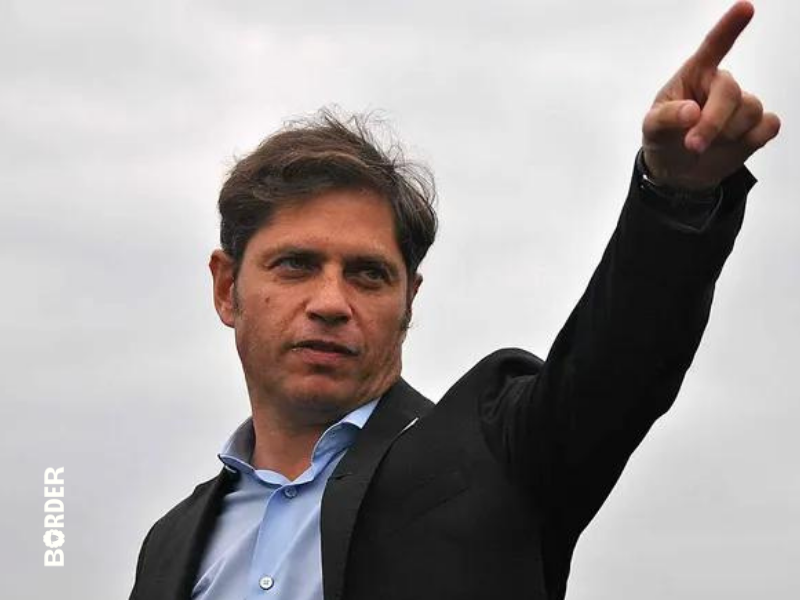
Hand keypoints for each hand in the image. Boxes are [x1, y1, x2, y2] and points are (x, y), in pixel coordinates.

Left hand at [642, 1, 780, 190]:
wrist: (677, 172)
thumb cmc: (663, 140)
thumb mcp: (652, 129)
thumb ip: (666, 117)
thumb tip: (692, 111)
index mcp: (694, 75)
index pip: (713, 47)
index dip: (729, 27)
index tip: (746, 7)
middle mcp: (720, 85)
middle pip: (730, 92)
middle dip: (712, 122)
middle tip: (692, 144)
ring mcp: (741, 105)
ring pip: (750, 112)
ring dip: (725, 136)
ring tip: (704, 145)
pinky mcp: (756, 126)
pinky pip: (769, 126)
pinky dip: (751, 141)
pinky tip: (732, 146)